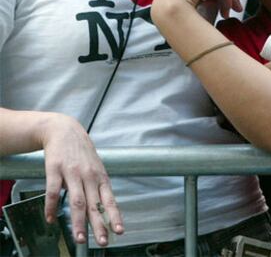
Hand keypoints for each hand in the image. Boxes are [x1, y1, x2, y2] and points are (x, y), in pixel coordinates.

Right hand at [42, 114, 122, 245]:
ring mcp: (72, 172)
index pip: (109, 199)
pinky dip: (51, 207)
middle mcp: (88, 175)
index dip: (114, 215)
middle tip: (102, 242)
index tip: (119, 231)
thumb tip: (104, 209)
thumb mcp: (95, 166)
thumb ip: (98, 187)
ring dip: (78, 222)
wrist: (63, 129)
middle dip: (99, 225)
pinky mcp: (55, 169)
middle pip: (94, 204)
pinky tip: (50, 218)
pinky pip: (52, 192)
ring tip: (79, 238)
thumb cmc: (81, 151)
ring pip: (76, 201)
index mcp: (99, 176)